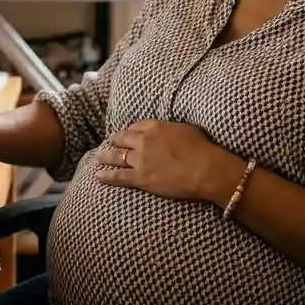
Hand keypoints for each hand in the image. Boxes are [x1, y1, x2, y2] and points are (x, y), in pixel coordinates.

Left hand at [94, 119, 242, 203]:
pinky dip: (106, 176)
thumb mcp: (187, 130)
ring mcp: (141, 159)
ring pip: (117, 156)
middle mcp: (144, 141)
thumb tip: (170, 132)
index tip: (127, 134)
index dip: (130, 131)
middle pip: (123, 138)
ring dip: (106, 156)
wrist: (206, 169)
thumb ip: (173, 129)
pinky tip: (98, 176)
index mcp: (157, 127)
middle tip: (109, 142)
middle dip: (114, 140)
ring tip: (98, 157)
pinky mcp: (140, 177)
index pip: (136, 126)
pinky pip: (118, 176)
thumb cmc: (203, 150)